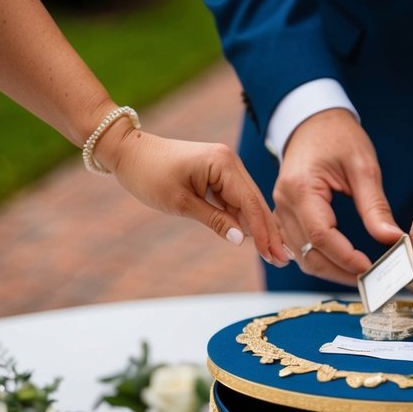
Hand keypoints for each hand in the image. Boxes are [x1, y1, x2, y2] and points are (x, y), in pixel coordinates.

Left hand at [101, 127, 287, 265]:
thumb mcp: (181, 202)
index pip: (250, 203)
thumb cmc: (149, 174)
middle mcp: (230, 162)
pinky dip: (244, 219)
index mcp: (223, 163)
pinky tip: (255, 238)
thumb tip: (241, 240)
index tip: (274, 255)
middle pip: (256, 203)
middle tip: (284, 259)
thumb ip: (214, 220)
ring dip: (259, 228)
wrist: (129, 152)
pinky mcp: (217, 174)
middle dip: (269, 232)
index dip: (263, 232)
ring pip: (248, 203)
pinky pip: (236, 200)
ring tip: (273, 253)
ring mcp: (225, 167)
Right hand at [273, 108, 402, 283]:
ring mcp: (280, 211)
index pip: (321, 236)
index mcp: (301, 188)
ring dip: (329, 270)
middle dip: (339, 272)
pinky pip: (297, 248)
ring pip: (300, 257)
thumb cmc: (337, 136)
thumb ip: (375, 206)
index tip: (370, 268)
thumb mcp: (363, 165)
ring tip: (360, 276)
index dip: (346, 257)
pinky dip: (318, 260)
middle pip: (307, 254)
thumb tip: (392, 239)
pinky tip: (340, 266)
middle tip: (370, 281)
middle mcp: (284, 203)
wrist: (312, 121)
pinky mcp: (284, 216)